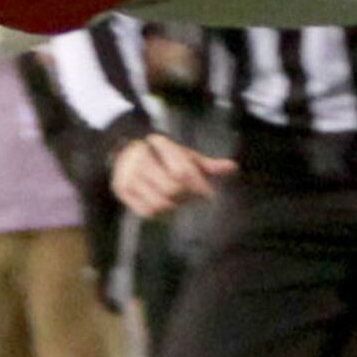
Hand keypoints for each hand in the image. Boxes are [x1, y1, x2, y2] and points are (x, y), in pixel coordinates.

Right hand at [108, 133, 231, 219]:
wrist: (126, 153)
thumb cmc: (164, 157)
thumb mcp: (185, 157)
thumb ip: (208, 165)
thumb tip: (233, 167)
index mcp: (160, 143)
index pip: (183, 170)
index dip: (199, 186)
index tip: (208, 194)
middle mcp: (142, 158)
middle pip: (172, 188)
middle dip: (186, 196)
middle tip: (192, 197)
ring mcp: (130, 175)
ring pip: (160, 203)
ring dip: (174, 206)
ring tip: (179, 201)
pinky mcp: (122, 190)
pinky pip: (147, 211)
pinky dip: (161, 213)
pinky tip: (166, 206)